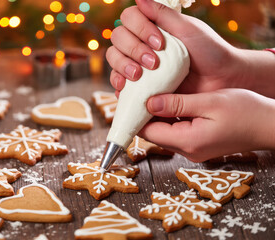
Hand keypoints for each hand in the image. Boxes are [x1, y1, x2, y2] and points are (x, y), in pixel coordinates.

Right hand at [106, 0, 240, 96]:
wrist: (220, 80)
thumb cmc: (209, 51)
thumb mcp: (188, 28)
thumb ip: (163, 14)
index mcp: (152, 26)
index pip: (129, 18)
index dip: (139, 28)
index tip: (160, 42)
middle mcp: (141, 42)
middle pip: (118, 37)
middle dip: (133, 49)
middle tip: (153, 62)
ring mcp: (138, 63)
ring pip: (114, 57)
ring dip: (122, 65)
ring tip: (139, 76)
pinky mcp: (138, 84)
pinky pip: (117, 82)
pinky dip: (117, 83)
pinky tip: (126, 87)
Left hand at [138, 89, 274, 161]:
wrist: (270, 125)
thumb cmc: (246, 112)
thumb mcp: (210, 102)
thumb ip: (178, 103)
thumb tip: (148, 103)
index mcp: (188, 142)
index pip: (148, 132)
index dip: (136, 116)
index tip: (130, 97)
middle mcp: (187, 151)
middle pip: (154, 133)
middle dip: (144, 114)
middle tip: (139, 91)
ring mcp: (193, 149)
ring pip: (163, 132)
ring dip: (157, 115)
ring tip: (152, 92)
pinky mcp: (198, 144)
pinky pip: (175, 131)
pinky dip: (169, 118)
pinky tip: (169, 101)